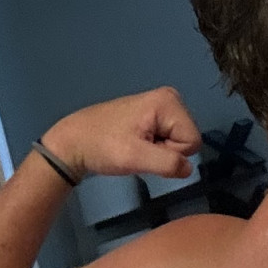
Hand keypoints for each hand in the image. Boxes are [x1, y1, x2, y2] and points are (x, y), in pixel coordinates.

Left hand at [41, 88, 200, 181]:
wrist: (75, 141)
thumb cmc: (102, 147)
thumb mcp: (134, 158)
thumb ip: (167, 163)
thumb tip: (188, 169)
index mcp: (168, 102)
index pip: (192, 141)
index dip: (171, 154)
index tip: (145, 150)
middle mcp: (170, 98)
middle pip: (187, 139)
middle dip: (166, 152)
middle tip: (139, 150)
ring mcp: (162, 104)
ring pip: (179, 141)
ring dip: (159, 151)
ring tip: (135, 146)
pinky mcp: (154, 113)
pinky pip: (168, 138)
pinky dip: (154, 146)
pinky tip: (136, 143)